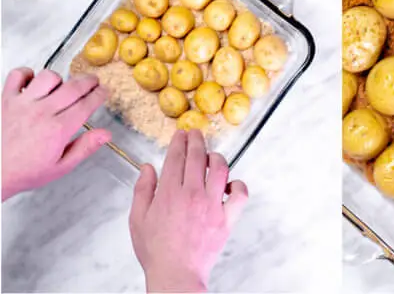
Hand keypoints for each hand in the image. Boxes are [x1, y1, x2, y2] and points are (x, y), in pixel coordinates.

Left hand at [2, 68, 110, 200]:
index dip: (99, 95)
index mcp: (58, 130)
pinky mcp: (6, 99)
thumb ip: (84, 148)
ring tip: (61, 87)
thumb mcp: (60, 168)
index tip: (104, 92)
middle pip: (73, 86)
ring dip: (59, 79)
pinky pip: (18, 75)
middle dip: (89, 82)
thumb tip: (105, 134)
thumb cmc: (25, 172)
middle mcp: (42, 112)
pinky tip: (33, 83)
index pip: (86, 104)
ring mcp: (23, 103)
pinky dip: (26, 74)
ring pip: (48, 76)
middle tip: (93, 82)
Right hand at [130, 129, 248, 293]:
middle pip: (197, 156)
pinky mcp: (226, 218)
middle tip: (195, 134)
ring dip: (216, 157)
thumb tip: (147, 167)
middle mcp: (192, 194)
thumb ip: (142, 190)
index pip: (176, 156)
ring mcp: (211, 205)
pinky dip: (238, 185)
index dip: (179, 141)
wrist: (175, 276)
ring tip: (211, 157)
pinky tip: (230, 184)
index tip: (181, 134)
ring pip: (220, 168)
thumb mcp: (138, 220)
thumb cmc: (156, 251)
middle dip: (196, 140)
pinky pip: (239, 194)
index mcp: (169, 193)